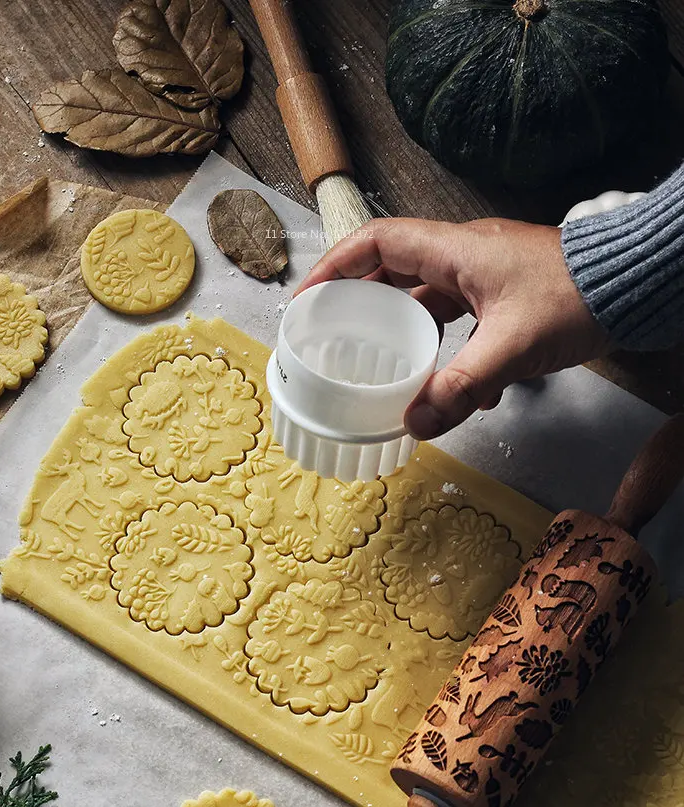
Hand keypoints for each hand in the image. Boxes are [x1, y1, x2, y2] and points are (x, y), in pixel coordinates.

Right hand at [295, 218, 609, 438]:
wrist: (637, 283)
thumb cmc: (579, 296)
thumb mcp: (512, 346)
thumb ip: (462, 385)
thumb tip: (415, 423)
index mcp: (455, 250)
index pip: (375, 242)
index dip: (334, 266)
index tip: (308, 297)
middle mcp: (464, 256)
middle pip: (393, 271)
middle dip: (361, 303)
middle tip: (335, 335)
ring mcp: (485, 276)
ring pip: (427, 298)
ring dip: (406, 331)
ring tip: (384, 366)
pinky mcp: (505, 297)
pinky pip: (461, 320)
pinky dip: (451, 351)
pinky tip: (459, 390)